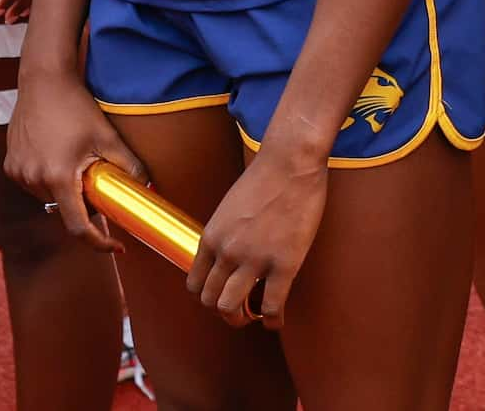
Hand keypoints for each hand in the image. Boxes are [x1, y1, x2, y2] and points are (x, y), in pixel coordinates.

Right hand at [5, 68, 144, 253]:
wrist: (43, 80)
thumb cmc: (76, 106)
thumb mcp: (107, 136)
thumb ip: (129, 166)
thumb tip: (148, 188)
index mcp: (58, 177)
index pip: (78, 228)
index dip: (99, 243)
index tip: (117, 246)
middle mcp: (34, 179)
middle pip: (65, 211)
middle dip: (84, 206)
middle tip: (97, 185)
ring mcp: (18, 172)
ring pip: (49, 199)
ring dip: (64, 192)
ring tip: (74, 163)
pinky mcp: (10, 164)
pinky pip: (34, 185)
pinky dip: (47, 180)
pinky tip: (56, 155)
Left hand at [191, 141, 326, 328]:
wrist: (289, 164)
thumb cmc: (263, 179)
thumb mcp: (228, 208)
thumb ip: (224, 234)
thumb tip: (225, 257)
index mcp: (211, 237)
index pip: (195, 283)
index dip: (207, 295)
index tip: (220, 295)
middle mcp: (226, 252)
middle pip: (211, 300)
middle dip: (224, 311)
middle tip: (239, 311)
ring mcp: (254, 260)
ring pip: (232, 309)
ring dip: (241, 319)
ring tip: (254, 317)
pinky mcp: (284, 264)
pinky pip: (271, 305)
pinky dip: (271, 320)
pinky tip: (275, 320)